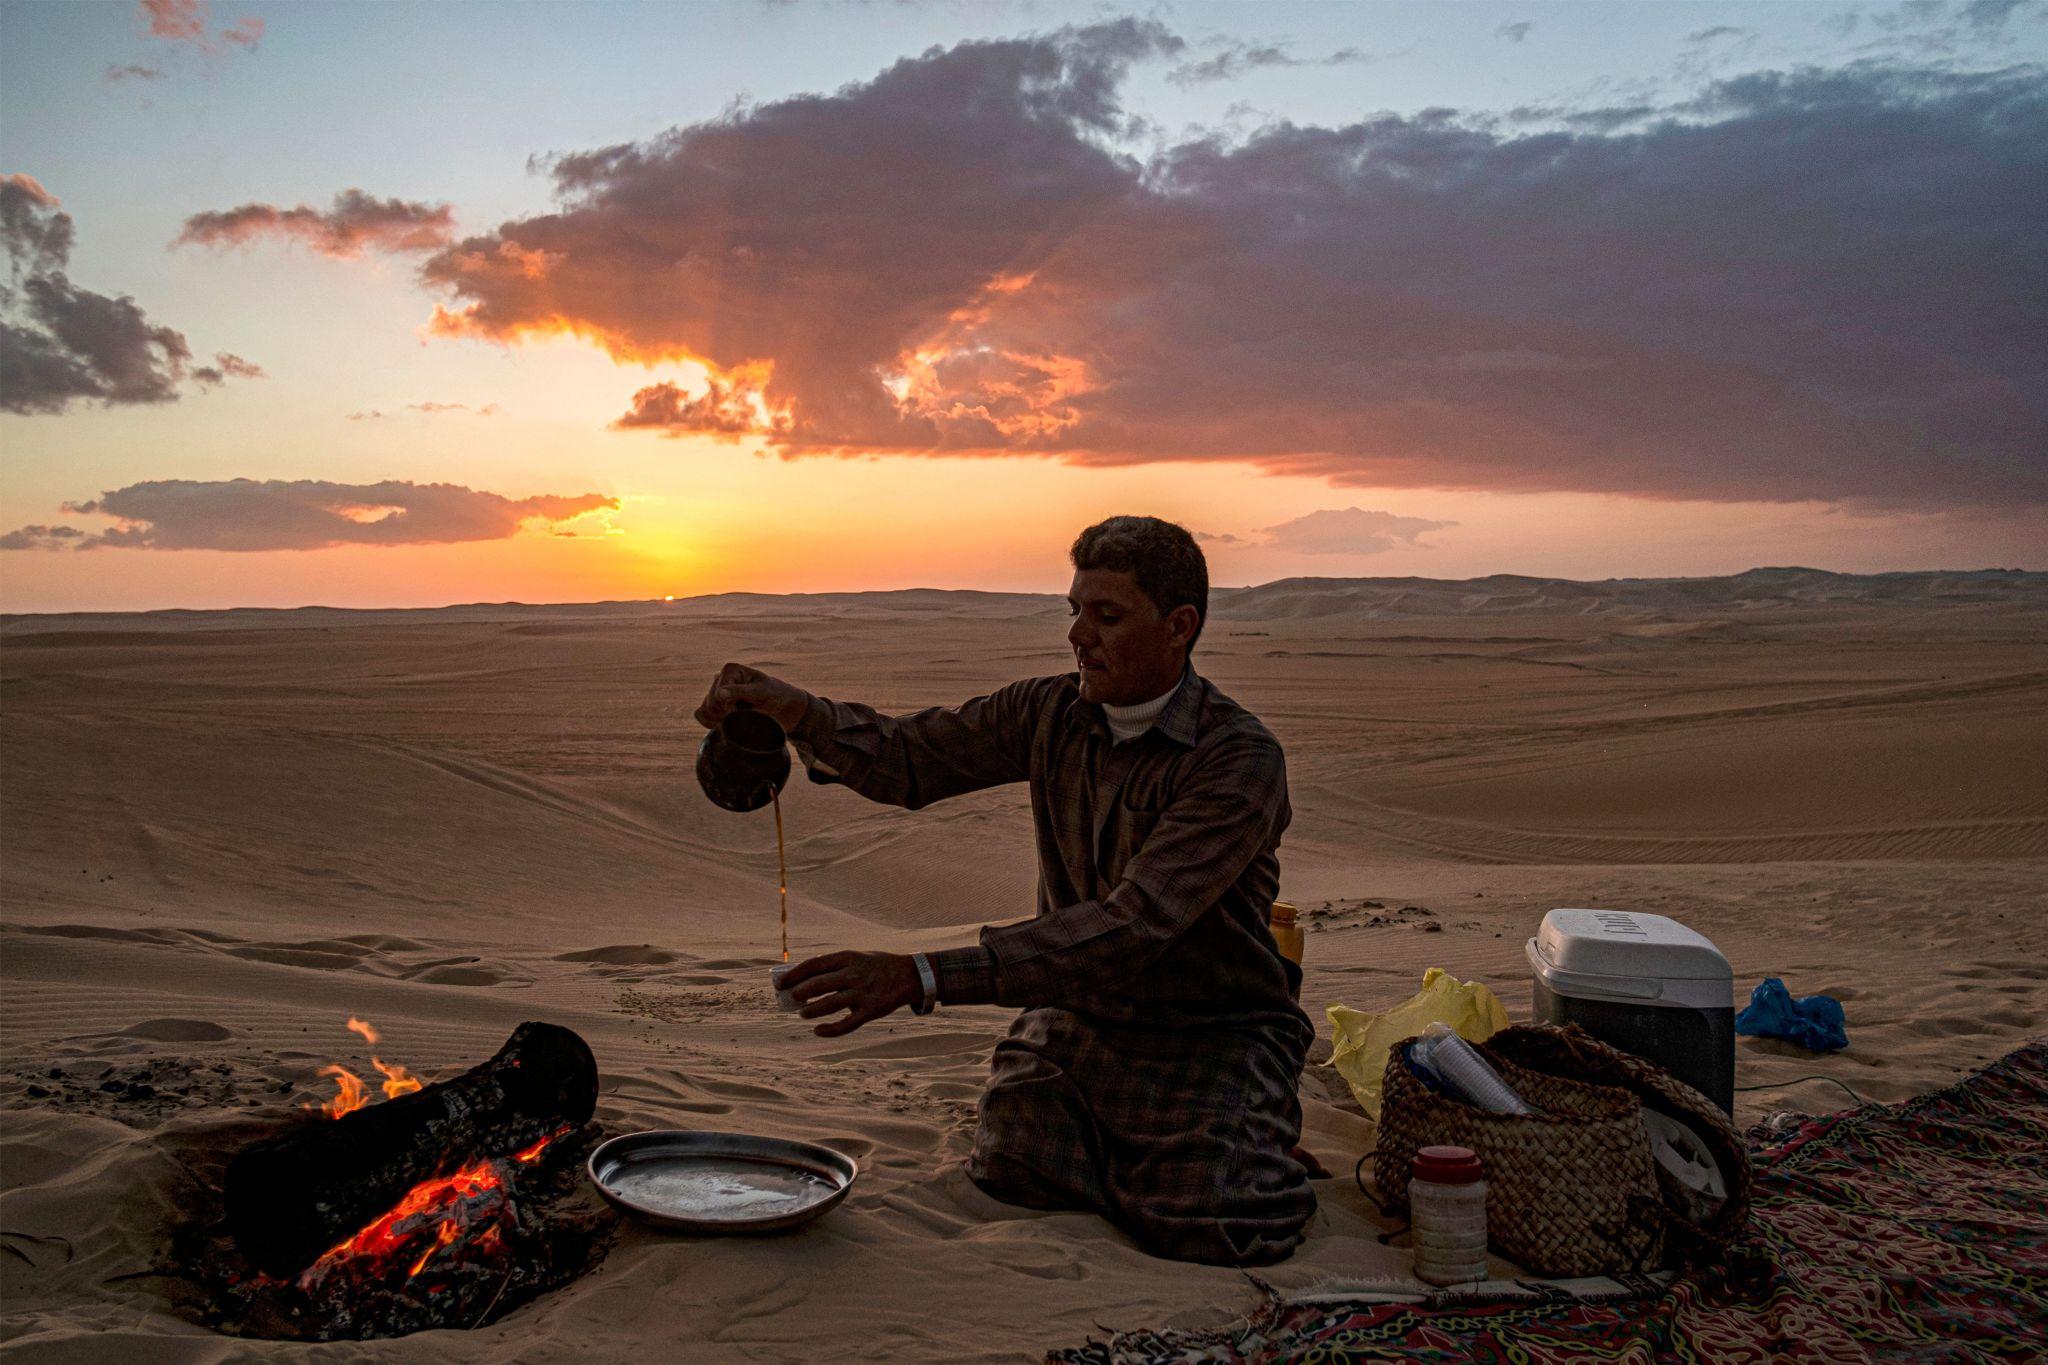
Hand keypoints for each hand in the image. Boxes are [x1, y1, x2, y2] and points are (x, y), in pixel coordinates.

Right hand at [694, 661, 811, 733]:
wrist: (783, 709)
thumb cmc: (775, 696)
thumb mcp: (761, 693)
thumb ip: (741, 692)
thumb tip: (719, 693)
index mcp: (730, 670)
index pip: (718, 694)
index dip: (730, 706)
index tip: (747, 708)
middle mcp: (720, 679)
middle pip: (710, 703)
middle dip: (726, 714)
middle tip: (746, 714)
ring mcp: (716, 692)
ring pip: (705, 710)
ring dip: (720, 720)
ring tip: (740, 718)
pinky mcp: (715, 706)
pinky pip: (701, 715)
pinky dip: (710, 723)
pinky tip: (726, 724)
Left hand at [782, 951, 921, 1037]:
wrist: (909, 976)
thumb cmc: (876, 966)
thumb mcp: (856, 957)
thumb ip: (834, 967)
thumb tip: (802, 980)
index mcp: (848, 958)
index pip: (814, 965)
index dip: (794, 975)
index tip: (780, 983)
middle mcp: (854, 975)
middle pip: (819, 985)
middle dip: (800, 993)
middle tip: (793, 998)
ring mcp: (863, 994)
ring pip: (830, 1005)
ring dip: (811, 1011)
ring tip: (803, 1013)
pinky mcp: (871, 1011)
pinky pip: (846, 1025)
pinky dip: (829, 1030)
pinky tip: (818, 1030)